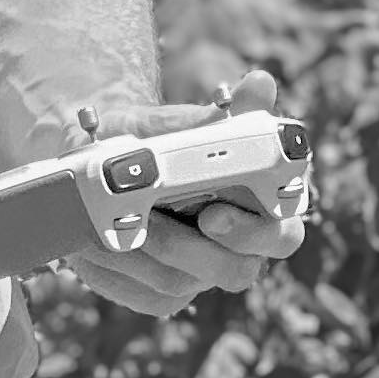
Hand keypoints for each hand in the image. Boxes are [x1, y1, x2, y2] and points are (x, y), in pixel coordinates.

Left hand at [58, 67, 305, 318]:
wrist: (103, 159)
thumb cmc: (154, 139)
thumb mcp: (180, 123)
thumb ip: (222, 117)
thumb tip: (261, 83)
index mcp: (261, 207)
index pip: (283, 234)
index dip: (254, 231)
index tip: (213, 213)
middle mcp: (238, 249)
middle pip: (238, 272)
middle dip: (192, 250)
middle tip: (153, 225)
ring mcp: (201, 275)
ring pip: (182, 284)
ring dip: (142, 252)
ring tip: (110, 219)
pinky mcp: (164, 294)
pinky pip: (145, 294)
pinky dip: (117, 270)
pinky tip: (95, 241)